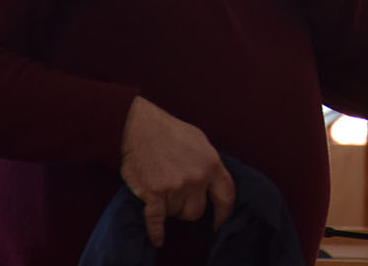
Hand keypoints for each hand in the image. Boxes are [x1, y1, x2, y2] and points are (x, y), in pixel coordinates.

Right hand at [119, 96, 234, 246]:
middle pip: (197, 211)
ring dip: (170, 207)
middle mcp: (196, 178)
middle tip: (179, 197)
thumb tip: (214, 181)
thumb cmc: (170, 131)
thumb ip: (210, 163)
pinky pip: (157, 221)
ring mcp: (175, 187)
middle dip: (188, 208)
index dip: (225, 213)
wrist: (140, 127)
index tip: (220, 221)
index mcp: (211, 163)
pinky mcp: (154, 194)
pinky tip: (158, 239)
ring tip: (163, 190)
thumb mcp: (201, 141)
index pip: (227, 196)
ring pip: (177, 214)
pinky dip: (156, 231)